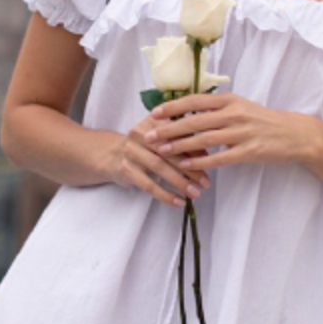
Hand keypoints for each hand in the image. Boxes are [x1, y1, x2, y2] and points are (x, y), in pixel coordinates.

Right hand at [84, 118, 207, 206]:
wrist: (111, 154)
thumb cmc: (145, 146)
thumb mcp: (161, 136)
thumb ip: (182, 139)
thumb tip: (208, 153)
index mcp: (154, 121)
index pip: (178, 133)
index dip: (196, 147)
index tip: (211, 161)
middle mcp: (141, 133)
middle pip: (170, 151)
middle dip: (191, 168)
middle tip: (206, 182)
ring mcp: (131, 151)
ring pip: (160, 168)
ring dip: (180, 183)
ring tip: (195, 194)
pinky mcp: (126, 169)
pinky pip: (148, 184)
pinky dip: (165, 195)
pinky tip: (178, 202)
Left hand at [135, 88, 322, 175]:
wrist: (294, 134)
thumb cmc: (262, 121)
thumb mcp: (240, 107)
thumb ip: (216, 108)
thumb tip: (187, 109)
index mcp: (230, 100)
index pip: (196, 101)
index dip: (173, 107)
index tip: (154, 113)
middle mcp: (235, 114)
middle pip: (195, 121)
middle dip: (169, 129)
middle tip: (149, 136)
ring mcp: (242, 133)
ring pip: (204, 140)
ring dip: (180, 146)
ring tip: (161, 151)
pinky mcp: (249, 151)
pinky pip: (220, 158)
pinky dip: (201, 162)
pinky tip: (186, 166)